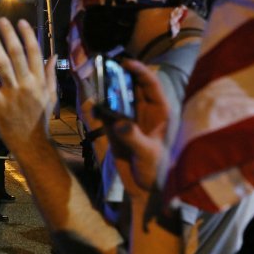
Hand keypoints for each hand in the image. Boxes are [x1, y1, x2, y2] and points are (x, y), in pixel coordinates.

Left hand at [0, 18, 57, 157]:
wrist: (32, 142)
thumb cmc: (40, 118)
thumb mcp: (51, 95)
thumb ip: (50, 74)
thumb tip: (53, 55)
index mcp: (40, 81)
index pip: (34, 53)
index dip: (27, 36)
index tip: (21, 22)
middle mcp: (27, 84)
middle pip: (18, 55)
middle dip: (9, 36)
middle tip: (1, 21)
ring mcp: (13, 94)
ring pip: (4, 66)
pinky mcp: (0, 105)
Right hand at [105, 59, 169, 197]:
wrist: (146, 190)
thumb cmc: (157, 171)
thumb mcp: (148, 154)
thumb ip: (134, 137)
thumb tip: (119, 122)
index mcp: (160, 113)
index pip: (151, 85)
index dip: (140, 71)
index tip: (126, 62)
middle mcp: (145, 112)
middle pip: (132, 87)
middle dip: (119, 75)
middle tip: (104, 65)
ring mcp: (129, 120)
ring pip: (117, 98)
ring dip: (106, 91)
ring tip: (94, 79)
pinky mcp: (116, 130)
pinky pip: (105, 115)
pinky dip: (98, 109)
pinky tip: (92, 105)